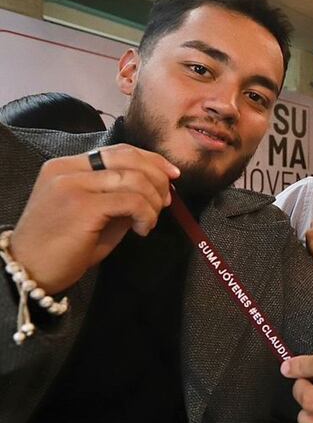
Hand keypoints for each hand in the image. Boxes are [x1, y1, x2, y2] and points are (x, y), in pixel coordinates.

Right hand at [10, 144, 178, 293]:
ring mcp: (73, 185)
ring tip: (149, 222)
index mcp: (66, 166)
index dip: (151, 160)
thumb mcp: (93, 214)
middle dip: (158, 179)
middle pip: (129, 159)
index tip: (172, 175)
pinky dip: (146, 215)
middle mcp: (67, 169)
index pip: (118, 150)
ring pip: (134, 179)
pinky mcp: (83, 206)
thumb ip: (118, 196)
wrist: (30, 271)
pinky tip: (142, 230)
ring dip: (153, 202)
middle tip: (166, 203)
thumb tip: (157, 189)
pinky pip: (132, 201)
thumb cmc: (63, 247)